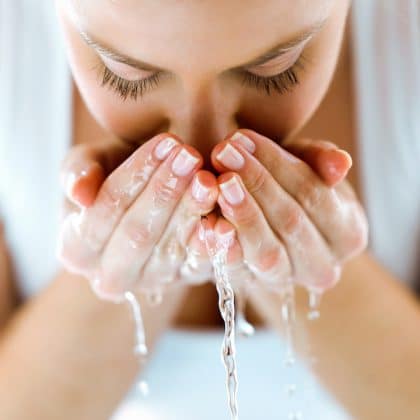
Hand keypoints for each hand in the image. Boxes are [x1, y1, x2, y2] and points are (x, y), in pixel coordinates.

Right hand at [57, 134, 217, 300]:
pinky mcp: (184, 280)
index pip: (105, 210)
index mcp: (76, 249)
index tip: (164, 143)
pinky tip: (225, 224)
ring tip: (209, 179)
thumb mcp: (91, 165)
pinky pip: (200, 267)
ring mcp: (150, 282)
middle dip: (165, 192)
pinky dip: (214, 246)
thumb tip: (79, 194)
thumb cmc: (114, 177)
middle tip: (190, 156)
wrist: (144, 203)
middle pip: (137, 234)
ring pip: (170, 250)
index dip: (135, 175)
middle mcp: (111, 275)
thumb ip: (78, 172)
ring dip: (192, 212)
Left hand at [209, 129, 368, 292]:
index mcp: (348, 234)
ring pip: (267, 252)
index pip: (315, 194)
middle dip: (255, 183)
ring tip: (219, 182)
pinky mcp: (253, 286)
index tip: (243, 138)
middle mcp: (323, 266)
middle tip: (223, 152)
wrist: (273, 227)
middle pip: (290, 222)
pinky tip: (207, 223)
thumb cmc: (293, 189)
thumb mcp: (309, 168)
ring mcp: (287, 280)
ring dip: (241, 214)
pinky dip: (222, 246)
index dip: (278, 165)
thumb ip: (322, 161)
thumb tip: (341, 163)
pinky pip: (237, 271)